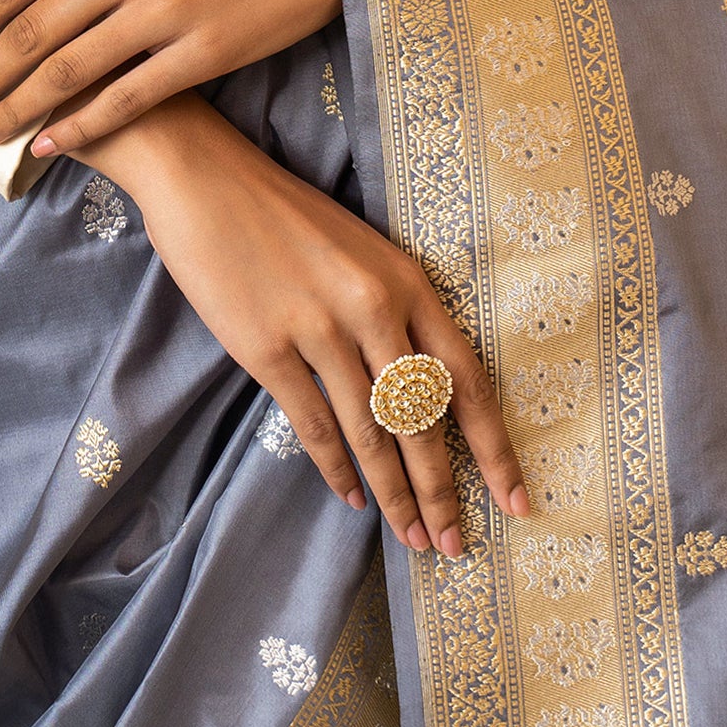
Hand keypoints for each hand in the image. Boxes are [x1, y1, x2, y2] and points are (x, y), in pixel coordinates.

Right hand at [92, 96, 529, 557]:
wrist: (209, 181)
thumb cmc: (289, 217)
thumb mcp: (365, 253)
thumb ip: (399, 314)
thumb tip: (426, 397)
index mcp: (409, 281)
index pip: (468, 381)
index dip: (494, 448)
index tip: (517, 500)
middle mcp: (375, 308)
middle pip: (424, 422)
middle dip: (443, 492)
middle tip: (455, 545)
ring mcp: (320, 329)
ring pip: (372, 435)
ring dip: (393, 495)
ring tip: (410, 539)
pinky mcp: (267, 347)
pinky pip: (312, 426)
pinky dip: (334, 471)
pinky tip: (349, 499)